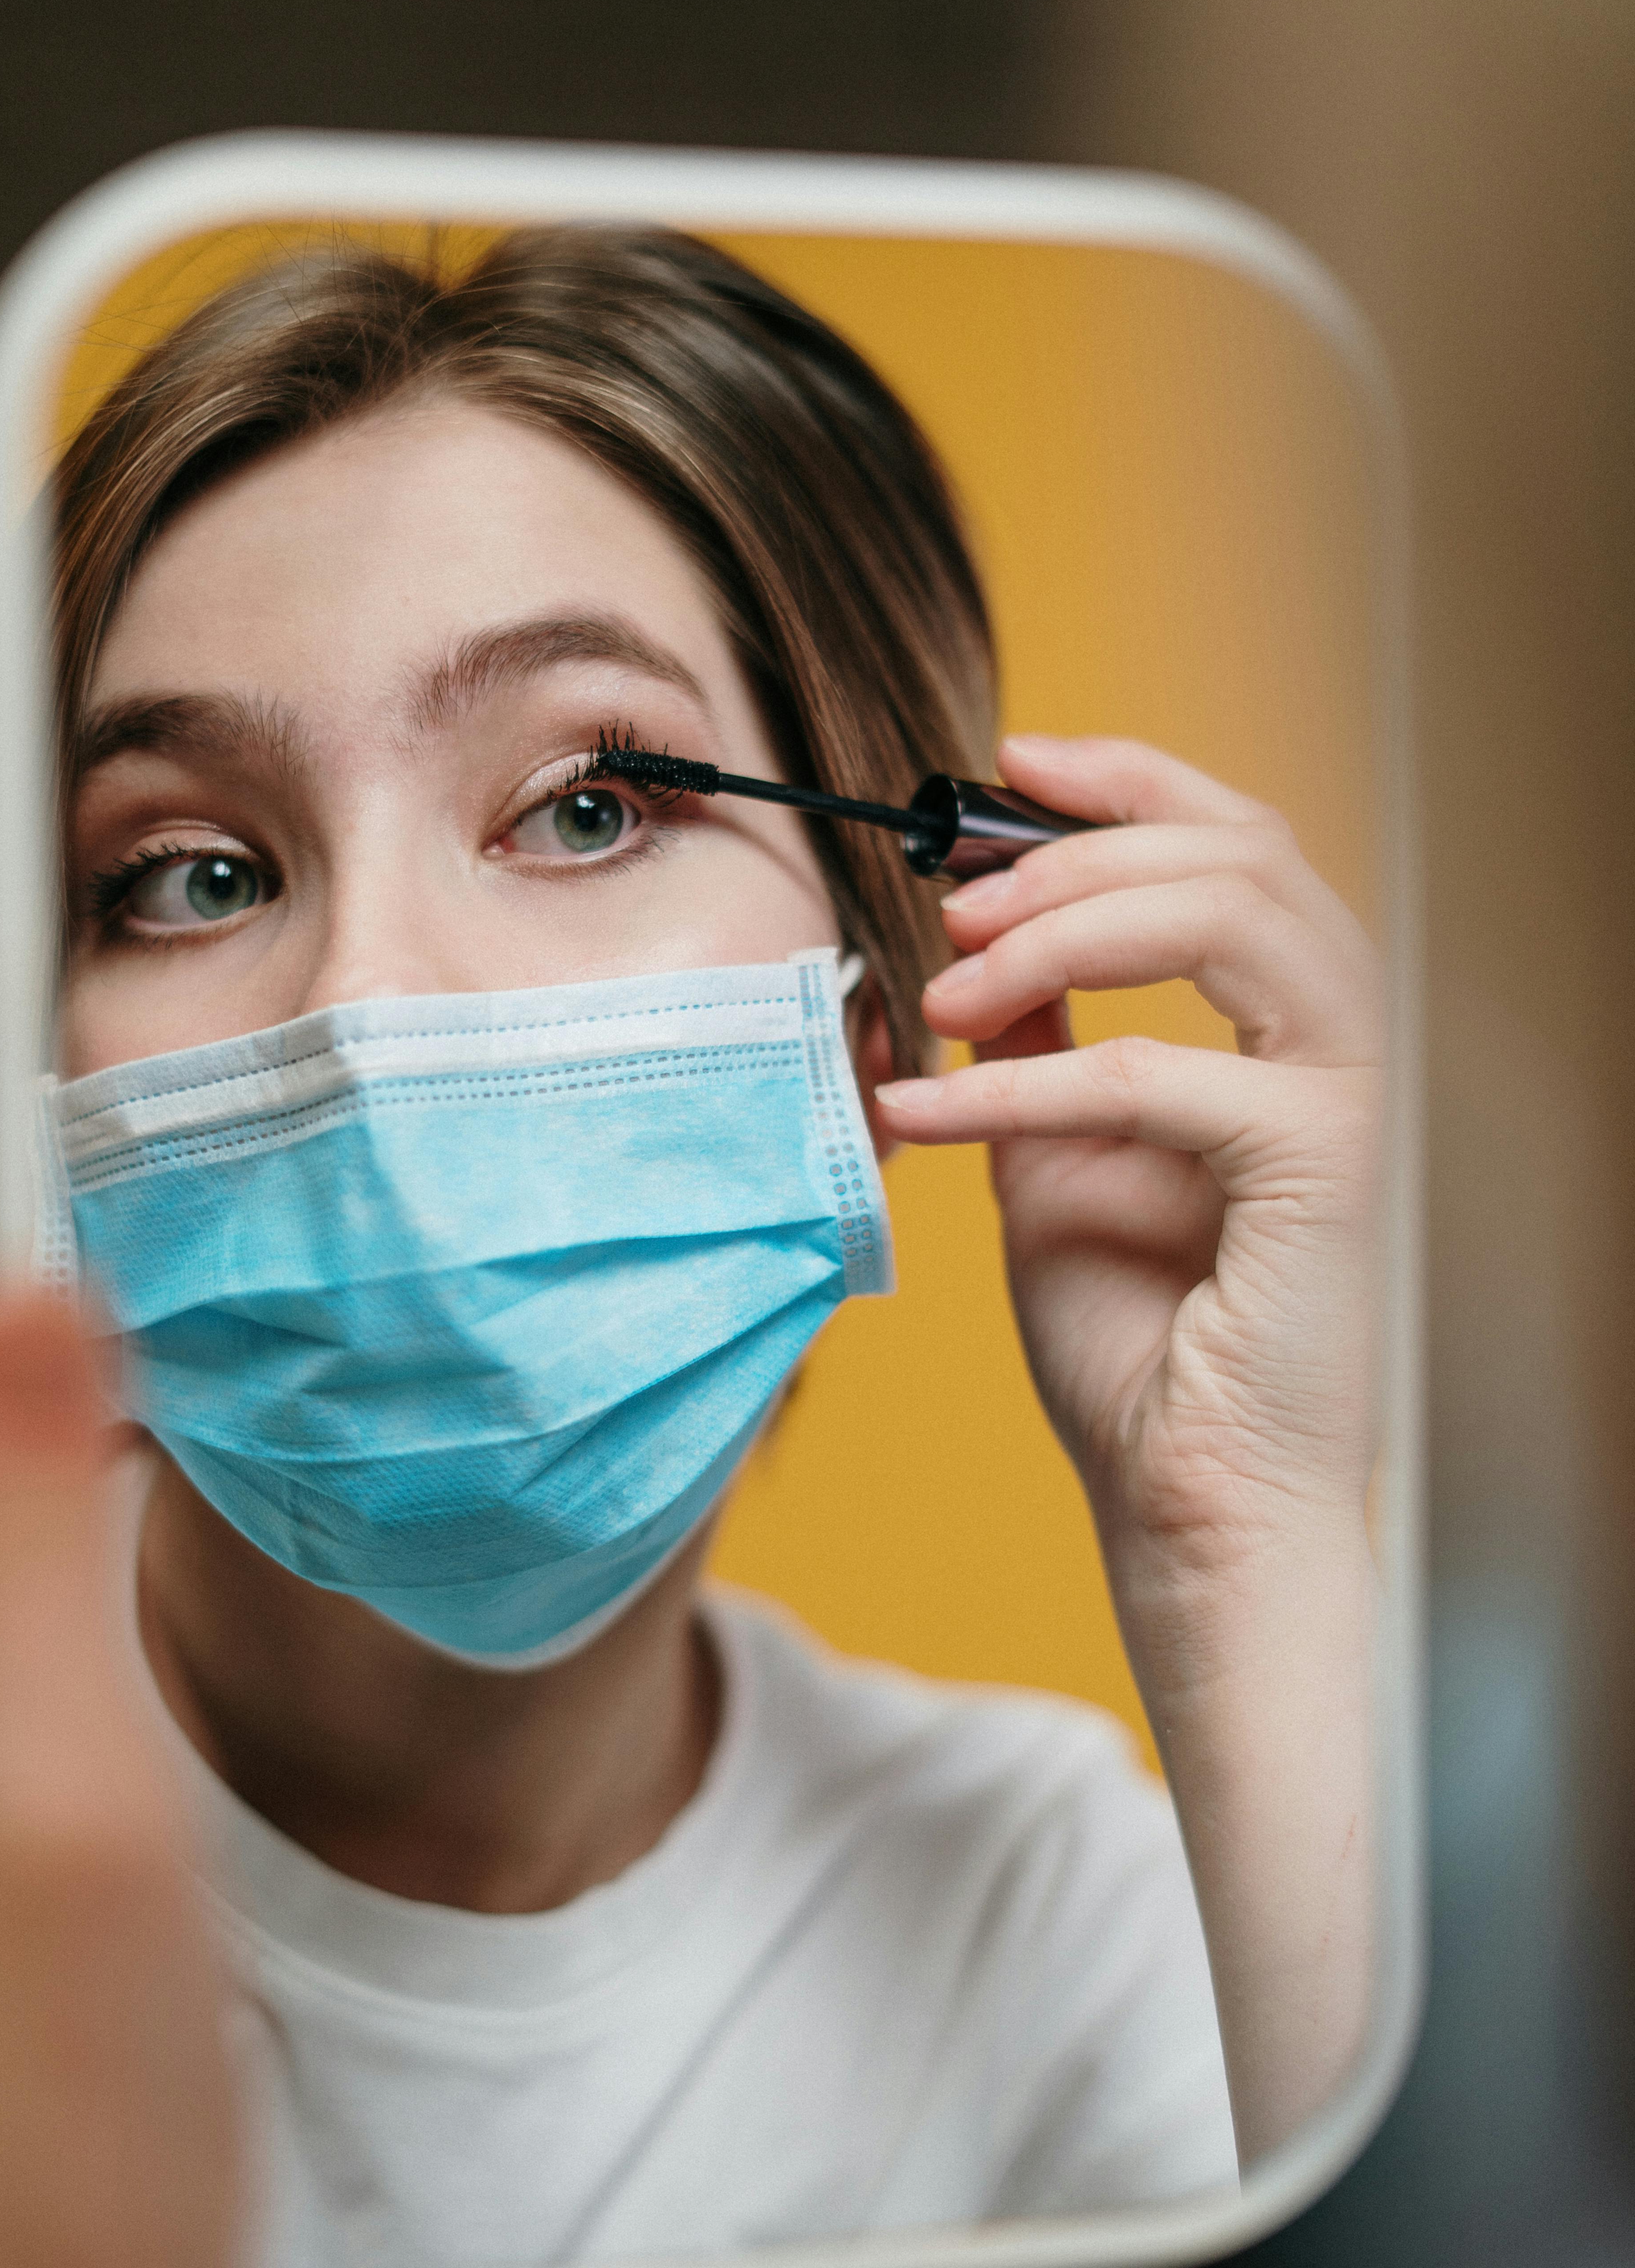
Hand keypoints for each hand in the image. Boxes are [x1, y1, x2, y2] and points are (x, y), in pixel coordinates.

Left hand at [878, 733, 1383, 1598]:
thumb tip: (982, 954)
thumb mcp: (1057, 1158)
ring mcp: (1342, 1102)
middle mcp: (1332, 1046)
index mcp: (1282, 1030)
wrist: (1189, 1501)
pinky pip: (1159, 1078)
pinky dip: (1023, 1086)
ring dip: (1069, 926)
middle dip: (1078, 850)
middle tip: (956, 898)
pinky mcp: (1319, 1172)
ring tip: (950, 977)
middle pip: (1242, 853)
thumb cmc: (1140, 1345)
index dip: (1128, 782)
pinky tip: (924, 1109)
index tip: (1009, 766)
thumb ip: (1040, 1047)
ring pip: (1238, 916)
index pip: (1235, 846)